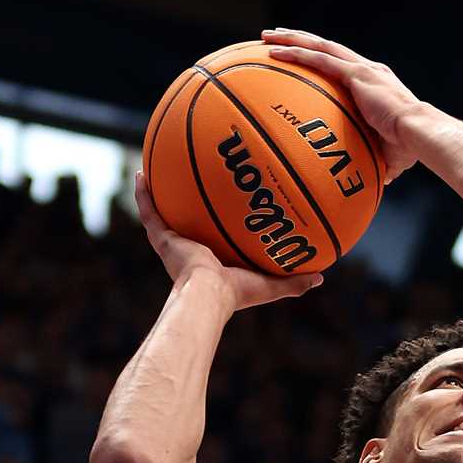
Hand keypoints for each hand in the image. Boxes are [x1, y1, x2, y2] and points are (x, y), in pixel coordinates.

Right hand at [135, 171, 322, 311]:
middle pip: (190, 221)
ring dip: (161, 193)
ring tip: (158, 168)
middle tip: (193, 180)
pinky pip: (150, 211)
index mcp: (214, 261)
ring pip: (165, 212)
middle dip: (190, 203)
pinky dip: (144, 194)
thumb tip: (322, 278)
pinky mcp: (162, 239)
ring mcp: (175, 243)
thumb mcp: (272, 284)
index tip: (224, 206)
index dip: (219, 224)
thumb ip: (295, 281)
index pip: (216, 239)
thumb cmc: (238, 293)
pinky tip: (141, 173)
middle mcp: (192, 250)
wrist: (208, 294)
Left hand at [260, 29, 419, 179]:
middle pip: (327, 47)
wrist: (420, 134)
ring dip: (292, 39)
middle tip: (277, 36)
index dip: (322, 57)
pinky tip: (274, 51)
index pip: (343, 64)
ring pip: (320, 45)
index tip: (305, 56)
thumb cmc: (410, 147)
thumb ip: (380, 161)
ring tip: (268, 35)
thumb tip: (379, 181)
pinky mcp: (356, 74)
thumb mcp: (390, 153)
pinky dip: (296, 53)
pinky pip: (318, 59)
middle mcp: (369, 69)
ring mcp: (361, 69)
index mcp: (376, 83)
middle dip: (302, 39)